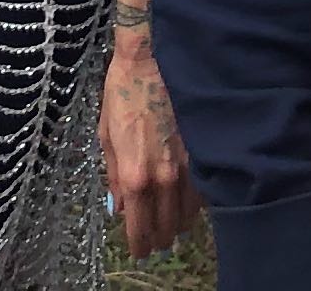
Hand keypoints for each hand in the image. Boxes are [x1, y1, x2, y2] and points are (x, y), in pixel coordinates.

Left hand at [97, 27, 200, 259]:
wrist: (152, 60)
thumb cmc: (123, 94)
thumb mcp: (107, 137)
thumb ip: (114, 177)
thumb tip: (119, 208)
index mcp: (135, 175)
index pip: (140, 226)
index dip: (139, 244)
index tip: (139, 250)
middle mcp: (163, 177)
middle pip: (167, 227)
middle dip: (159, 239)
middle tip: (155, 244)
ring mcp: (187, 167)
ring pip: (188, 214)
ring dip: (179, 225)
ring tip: (173, 229)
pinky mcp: (204, 153)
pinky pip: (203, 193)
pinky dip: (196, 205)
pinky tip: (189, 205)